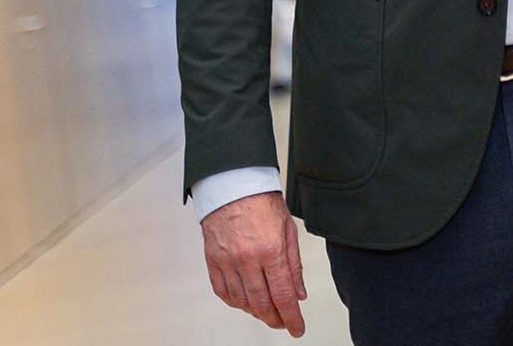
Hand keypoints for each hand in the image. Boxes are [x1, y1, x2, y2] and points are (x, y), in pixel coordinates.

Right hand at [200, 190, 305, 336]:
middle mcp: (248, 259)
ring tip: (266, 312)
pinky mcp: (213, 261)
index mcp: (271, 250)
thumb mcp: (288, 230)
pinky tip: (244, 302)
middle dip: (275, 318)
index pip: (283, 295)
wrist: (233, 185)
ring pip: (242, 301)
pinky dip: (235, 302)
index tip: (297, 327)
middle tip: (283, 322)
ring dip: (256, 311)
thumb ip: (294, 265)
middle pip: (262, 303)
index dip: (291, 317)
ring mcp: (228, 261)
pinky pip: (223, 291)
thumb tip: (299, 292)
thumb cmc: (262, 202)